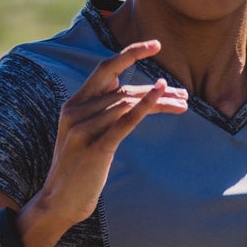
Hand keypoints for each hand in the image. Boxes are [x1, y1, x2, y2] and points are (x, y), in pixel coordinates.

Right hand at [35, 41, 187, 226]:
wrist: (61, 201)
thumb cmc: (80, 169)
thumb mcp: (89, 135)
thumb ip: (106, 114)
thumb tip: (138, 98)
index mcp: (74, 104)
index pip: (105, 69)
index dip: (130, 53)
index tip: (156, 44)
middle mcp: (76, 111)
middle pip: (124, 90)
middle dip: (157, 91)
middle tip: (185, 95)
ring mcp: (83, 129)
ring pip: (128, 104)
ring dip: (160, 102)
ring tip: (183, 105)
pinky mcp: (95, 148)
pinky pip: (124, 122)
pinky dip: (145, 107)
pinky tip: (161, 97)